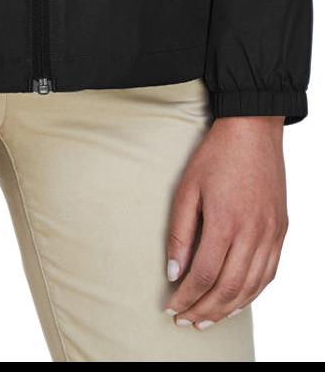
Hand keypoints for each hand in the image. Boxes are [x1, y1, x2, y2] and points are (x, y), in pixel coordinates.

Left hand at [164, 115, 287, 328]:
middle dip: (204, 311)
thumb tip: (174, 272)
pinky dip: (252, 293)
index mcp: (225, 222)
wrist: (253, 130)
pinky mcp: (281, 230)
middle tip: (186, 320)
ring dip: (228, 309)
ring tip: (207, 319)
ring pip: (251, 287)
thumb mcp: (187, 188)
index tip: (171, 307)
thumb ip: (180, 233)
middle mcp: (252, 233)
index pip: (203, 275)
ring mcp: (271, 233)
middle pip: (228, 289)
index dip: (186, 298)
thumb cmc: (216, 155)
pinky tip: (236, 300)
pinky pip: (269, 273)